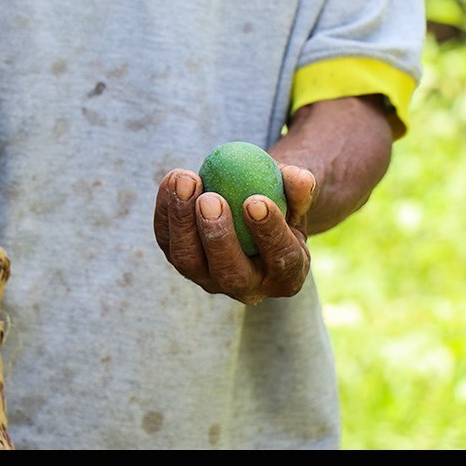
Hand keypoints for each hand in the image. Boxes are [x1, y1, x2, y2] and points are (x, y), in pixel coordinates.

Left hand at [153, 164, 316, 304]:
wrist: (250, 213)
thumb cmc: (281, 204)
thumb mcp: (296, 198)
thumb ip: (299, 189)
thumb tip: (299, 178)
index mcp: (285, 275)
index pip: (280, 259)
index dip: (269, 232)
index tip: (256, 200)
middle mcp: (246, 287)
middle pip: (229, 273)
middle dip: (218, 236)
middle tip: (212, 199)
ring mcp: (208, 278)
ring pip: (189, 262)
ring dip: (183, 221)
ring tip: (188, 180)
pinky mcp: (182, 261)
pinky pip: (166, 240)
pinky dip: (165, 209)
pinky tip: (174, 178)